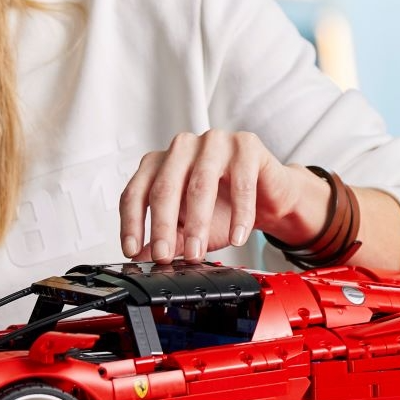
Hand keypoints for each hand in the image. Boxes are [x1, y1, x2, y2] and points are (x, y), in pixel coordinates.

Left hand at [118, 132, 329, 261]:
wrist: (267, 197)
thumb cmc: (224, 207)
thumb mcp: (188, 228)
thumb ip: (166, 238)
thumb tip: (141, 256)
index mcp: (161, 162)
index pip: (136, 191)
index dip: (131, 223)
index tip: (132, 250)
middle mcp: (182, 147)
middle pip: (164, 187)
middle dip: (162, 226)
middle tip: (163, 256)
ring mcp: (214, 142)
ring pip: (200, 184)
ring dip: (197, 224)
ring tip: (196, 252)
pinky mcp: (246, 145)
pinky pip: (241, 182)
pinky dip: (239, 215)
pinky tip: (237, 237)